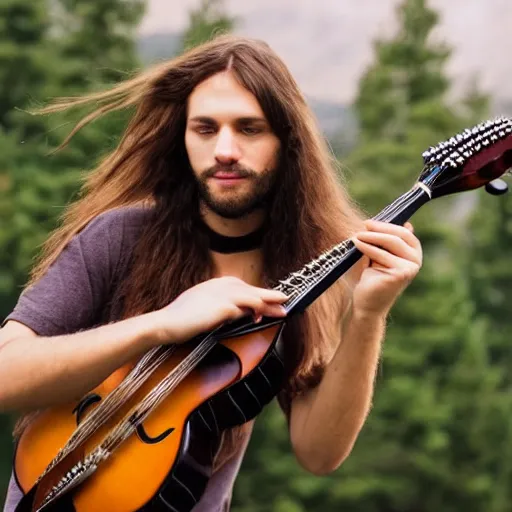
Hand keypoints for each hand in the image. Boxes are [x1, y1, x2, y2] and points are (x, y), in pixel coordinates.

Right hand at [148, 276, 287, 343]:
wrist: (165, 324)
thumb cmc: (179, 319)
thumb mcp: (200, 306)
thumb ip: (216, 305)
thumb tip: (234, 313)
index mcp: (213, 285)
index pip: (241, 286)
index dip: (256, 293)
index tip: (268, 298)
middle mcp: (218, 286)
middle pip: (250, 289)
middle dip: (269, 295)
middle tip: (285, 300)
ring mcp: (219, 295)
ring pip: (252, 296)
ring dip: (269, 303)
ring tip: (283, 309)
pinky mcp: (221, 307)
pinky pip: (244, 308)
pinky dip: (255, 312)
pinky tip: (262, 317)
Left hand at [351, 220, 421, 316]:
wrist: (366, 304)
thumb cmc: (370, 278)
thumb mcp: (379, 255)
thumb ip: (387, 240)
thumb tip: (405, 222)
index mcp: (413, 254)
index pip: (404, 233)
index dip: (387, 225)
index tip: (368, 222)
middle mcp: (416, 260)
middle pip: (398, 236)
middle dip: (379, 228)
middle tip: (362, 225)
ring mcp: (411, 268)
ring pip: (390, 242)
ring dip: (370, 236)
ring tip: (355, 235)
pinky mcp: (402, 274)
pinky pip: (382, 254)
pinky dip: (367, 247)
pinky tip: (356, 243)